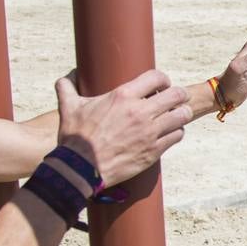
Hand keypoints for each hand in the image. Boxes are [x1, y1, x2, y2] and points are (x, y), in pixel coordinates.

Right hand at [54, 69, 192, 186]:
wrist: (80, 168)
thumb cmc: (75, 137)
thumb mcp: (68, 107)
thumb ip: (66, 88)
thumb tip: (65, 77)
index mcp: (123, 96)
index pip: (157, 77)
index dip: (163, 79)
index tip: (162, 85)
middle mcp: (140, 112)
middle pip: (177, 95)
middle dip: (180, 95)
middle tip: (177, 99)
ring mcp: (149, 132)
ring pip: (182, 116)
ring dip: (181, 114)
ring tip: (176, 116)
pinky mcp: (153, 151)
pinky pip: (177, 136)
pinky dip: (176, 132)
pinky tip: (170, 133)